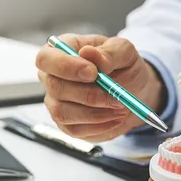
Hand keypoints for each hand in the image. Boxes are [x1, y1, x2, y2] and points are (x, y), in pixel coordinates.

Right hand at [36, 34, 166, 141]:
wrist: (134, 91)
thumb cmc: (124, 66)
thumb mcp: (124, 52)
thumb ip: (109, 52)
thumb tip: (88, 53)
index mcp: (62, 51)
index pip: (46, 58)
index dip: (66, 66)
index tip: (93, 73)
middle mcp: (53, 76)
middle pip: (55, 88)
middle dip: (88, 95)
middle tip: (116, 96)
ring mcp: (56, 102)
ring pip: (62, 112)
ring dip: (95, 113)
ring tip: (120, 107)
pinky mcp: (66, 123)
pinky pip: (74, 129)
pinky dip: (99, 126)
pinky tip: (115, 117)